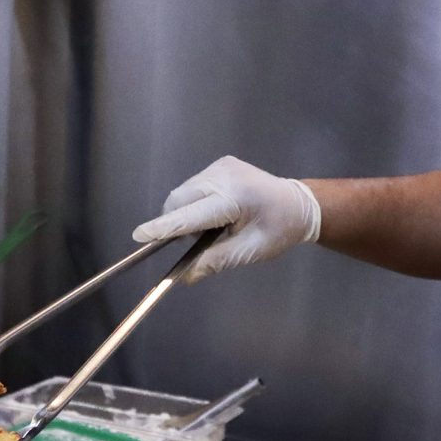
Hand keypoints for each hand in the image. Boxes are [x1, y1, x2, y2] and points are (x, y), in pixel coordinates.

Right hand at [133, 156, 321, 282]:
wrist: (300, 203)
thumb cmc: (279, 230)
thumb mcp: (250, 252)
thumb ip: (216, 261)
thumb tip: (184, 276)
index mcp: (235, 199)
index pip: (190, 214)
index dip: (164, 227)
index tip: (139, 235)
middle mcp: (223, 175)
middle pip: (180, 200)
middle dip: (176, 222)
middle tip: (197, 240)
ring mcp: (221, 165)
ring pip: (183, 193)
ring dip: (186, 212)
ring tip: (213, 226)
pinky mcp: (220, 164)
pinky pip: (193, 187)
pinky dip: (195, 202)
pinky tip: (216, 213)